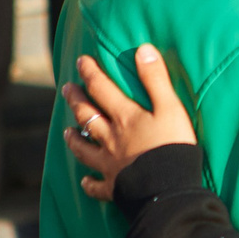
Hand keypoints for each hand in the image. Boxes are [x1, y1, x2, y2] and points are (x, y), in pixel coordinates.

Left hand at [63, 45, 194, 201]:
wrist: (167, 187)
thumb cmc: (172, 145)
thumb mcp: (170, 108)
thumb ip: (156, 80)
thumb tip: (143, 49)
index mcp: (125, 117)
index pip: (102, 89)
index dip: (90, 73)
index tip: (81, 61)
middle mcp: (111, 138)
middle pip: (87, 115)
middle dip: (75, 100)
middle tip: (66, 89)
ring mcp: (109, 164)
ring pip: (84, 149)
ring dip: (74, 139)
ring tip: (66, 131)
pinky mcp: (113, 187)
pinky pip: (96, 186)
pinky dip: (88, 183)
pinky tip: (84, 181)